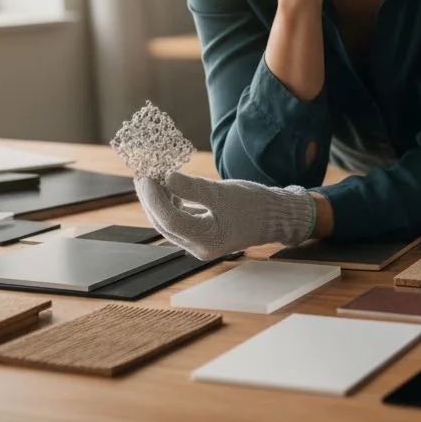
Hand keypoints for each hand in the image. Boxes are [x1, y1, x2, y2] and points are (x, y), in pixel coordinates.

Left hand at [135, 170, 315, 260]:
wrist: (277, 216)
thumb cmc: (255, 205)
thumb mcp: (224, 193)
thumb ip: (194, 188)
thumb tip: (165, 178)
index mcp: (206, 240)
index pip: (169, 219)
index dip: (153, 197)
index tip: (146, 176)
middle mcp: (199, 247)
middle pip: (164, 223)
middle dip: (151, 199)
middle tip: (143, 174)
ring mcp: (200, 243)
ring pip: (169, 222)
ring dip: (159, 201)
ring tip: (153, 178)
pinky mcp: (202, 234)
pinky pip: (179, 220)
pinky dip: (171, 203)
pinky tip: (169, 188)